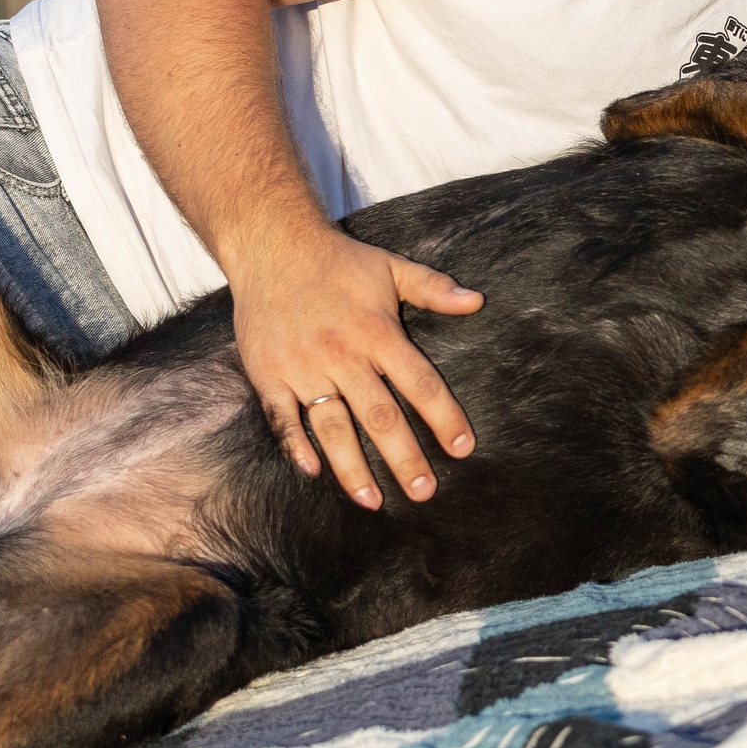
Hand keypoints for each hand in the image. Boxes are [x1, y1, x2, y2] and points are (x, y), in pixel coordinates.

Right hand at [226, 222, 484, 508]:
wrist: (272, 246)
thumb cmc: (339, 262)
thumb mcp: (391, 267)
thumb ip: (434, 288)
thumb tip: (478, 301)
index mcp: (377, 331)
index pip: (419, 382)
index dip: (443, 417)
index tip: (463, 449)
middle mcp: (342, 354)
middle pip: (379, 415)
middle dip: (403, 456)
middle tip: (424, 492)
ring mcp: (302, 366)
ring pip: (332, 426)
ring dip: (351, 466)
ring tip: (372, 501)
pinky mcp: (268, 374)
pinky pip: (282, 418)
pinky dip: (296, 446)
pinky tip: (313, 473)